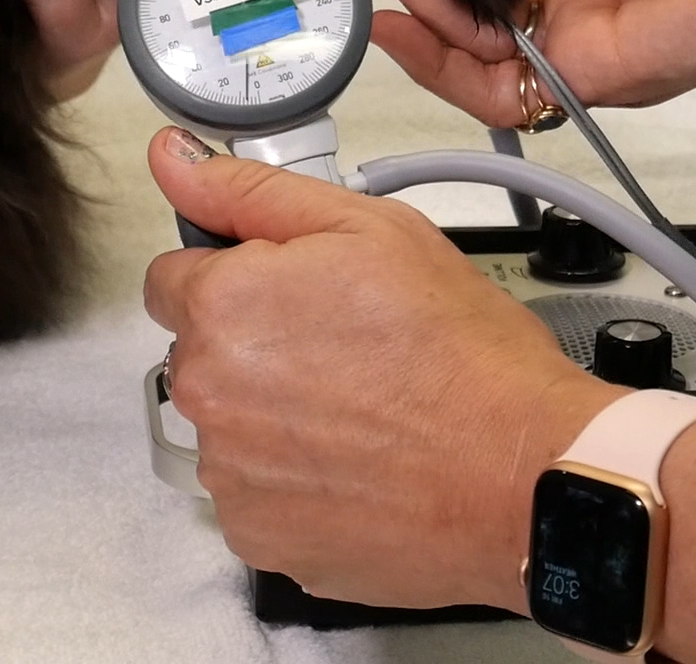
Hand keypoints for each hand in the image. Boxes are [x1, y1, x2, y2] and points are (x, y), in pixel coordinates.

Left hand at [141, 128, 620, 611]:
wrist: (521, 477)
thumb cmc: (463, 356)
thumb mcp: (370, 228)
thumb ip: (252, 192)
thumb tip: (175, 158)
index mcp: (223, 306)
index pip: (173, 276)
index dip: (238, 274)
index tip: (293, 293)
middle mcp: (208, 393)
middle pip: (202, 352)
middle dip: (256, 343)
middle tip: (345, 346)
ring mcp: (230, 473)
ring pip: (229, 423)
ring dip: (272, 414)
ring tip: (361, 407)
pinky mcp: (259, 537)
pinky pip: (255, 492)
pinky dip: (293, 479)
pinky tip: (358, 461)